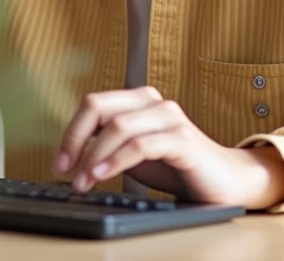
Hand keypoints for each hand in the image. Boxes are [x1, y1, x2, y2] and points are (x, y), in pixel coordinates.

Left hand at [52, 86, 283, 209]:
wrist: (224, 181)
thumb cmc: (177, 166)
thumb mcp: (134, 153)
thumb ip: (108, 142)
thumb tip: (71, 148)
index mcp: (139, 100)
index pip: (93, 103)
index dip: (70, 131)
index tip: (60, 163)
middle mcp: (153, 101)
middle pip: (99, 106)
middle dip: (75, 138)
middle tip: (65, 170)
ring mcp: (169, 117)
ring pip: (117, 125)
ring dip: (94, 156)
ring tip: (83, 182)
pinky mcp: (183, 139)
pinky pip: (142, 144)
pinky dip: (117, 160)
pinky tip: (103, 176)